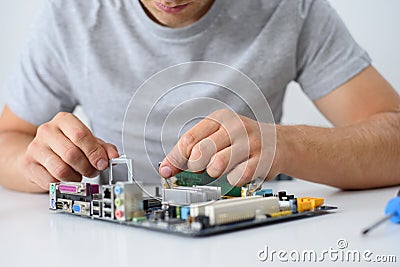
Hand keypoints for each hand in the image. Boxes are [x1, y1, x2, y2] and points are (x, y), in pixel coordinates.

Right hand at [21, 112, 118, 189]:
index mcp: (64, 120)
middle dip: (87, 168)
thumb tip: (113, 155)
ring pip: (61, 169)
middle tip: (93, 171)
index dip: (94, 152)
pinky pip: (50, 181)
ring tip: (79, 175)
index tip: (102, 163)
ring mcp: (35, 147)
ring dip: (76, 177)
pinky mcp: (28, 164)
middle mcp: (47, 130)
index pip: (81, 135)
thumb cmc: (67, 144)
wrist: (39, 151)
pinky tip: (66, 178)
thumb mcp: (88, 142)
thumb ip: (103, 148)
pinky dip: (63, 183)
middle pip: (72, 154)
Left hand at [159, 109, 277, 185]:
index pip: (189, 139)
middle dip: (196, 166)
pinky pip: (238, 176)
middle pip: (200, 152)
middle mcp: (235, 127)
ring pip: (218, 165)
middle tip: (203, 168)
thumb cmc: (242, 140)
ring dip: (214, 172)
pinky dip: (233, 180)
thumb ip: (192, 151)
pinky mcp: (262, 159)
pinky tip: (237, 172)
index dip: (176, 159)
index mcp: (219, 119)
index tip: (168, 171)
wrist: (279, 143)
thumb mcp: (217, 137)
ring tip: (220, 169)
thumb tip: (166, 168)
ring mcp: (250, 143)